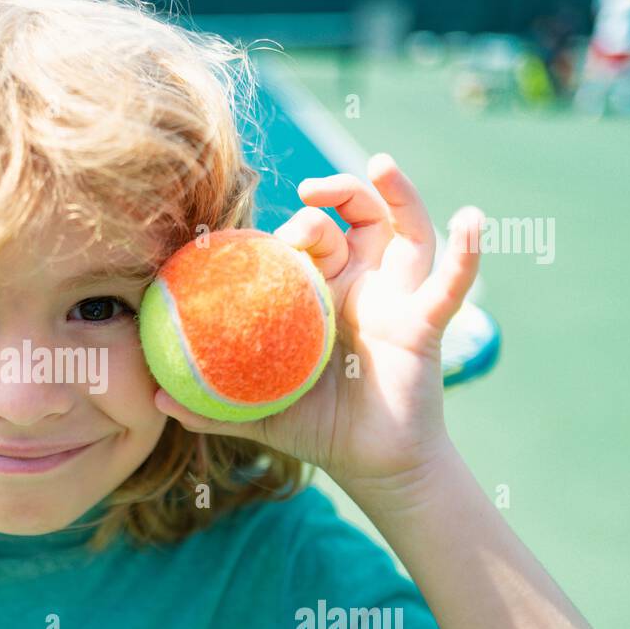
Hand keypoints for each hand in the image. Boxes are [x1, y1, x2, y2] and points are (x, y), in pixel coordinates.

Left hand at [153, 153, 482, 490]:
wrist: (372, 465)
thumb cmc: (318, 428)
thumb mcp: (257, 412)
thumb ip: (212, 405)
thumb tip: (155, 402)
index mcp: (318, 294)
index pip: (306, 238)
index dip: (290, 223)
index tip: (265, 224)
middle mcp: (360, 284)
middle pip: (355, 219)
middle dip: (333, 200)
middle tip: (307, 200)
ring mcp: (396, 298)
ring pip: (405, 229)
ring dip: (398, 191)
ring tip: (380, 163)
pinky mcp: (425, 322)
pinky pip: (451, 282)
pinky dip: (467, 252)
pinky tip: (474, 218)